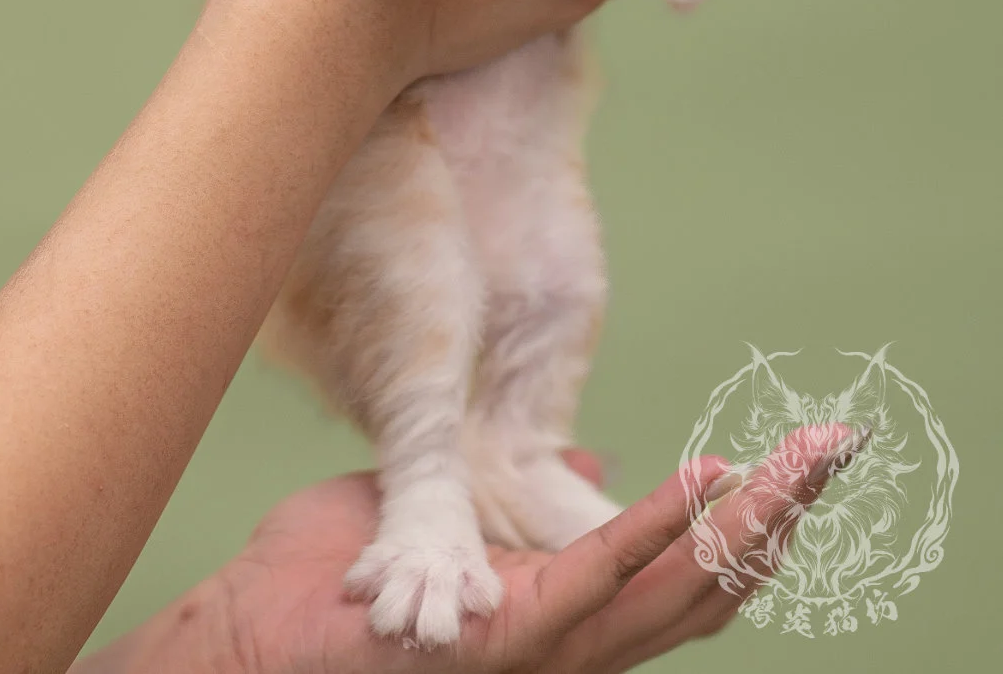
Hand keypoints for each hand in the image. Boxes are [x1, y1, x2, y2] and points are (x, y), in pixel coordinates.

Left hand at [89, 429, 853, 673]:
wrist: (248, 645)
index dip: (750, 516)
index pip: (684, 565)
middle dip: (781, 513)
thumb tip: (586, 468)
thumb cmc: (337, 586)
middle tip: (840, 443)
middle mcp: (571, 638)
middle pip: (707, 580)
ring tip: (805, 457)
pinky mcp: (504, 640)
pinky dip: (651, 532)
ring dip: (747, 520)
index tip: (796, 452)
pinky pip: (590, 580)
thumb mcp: (448, 522)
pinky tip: (699, 481)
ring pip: (673, 586)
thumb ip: (525, 505)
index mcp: (564, 607)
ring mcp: (543, 646)